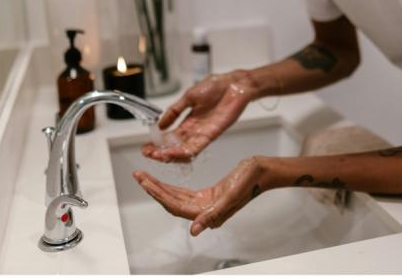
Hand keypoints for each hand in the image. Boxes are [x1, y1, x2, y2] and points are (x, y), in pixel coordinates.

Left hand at [133, 157, 265, 235]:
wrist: (262, 172)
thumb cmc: (251, 180)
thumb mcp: (232, 195)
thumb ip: (213, 214)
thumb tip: (195, 230)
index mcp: (209, 212)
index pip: (175, 206)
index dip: (158, 194)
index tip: (145, 182)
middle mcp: (205, 211)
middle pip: (172, 202)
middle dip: (153, 189)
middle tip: (138, 175)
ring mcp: (206, 203)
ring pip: (176, 197)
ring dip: (160, 187)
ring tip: (145, 176)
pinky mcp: (209, 195)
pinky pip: (184, 193)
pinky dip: (172, 186)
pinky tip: (163, 182)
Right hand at [142, 70, 257, 162]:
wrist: (234, 84)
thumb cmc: (216, 87)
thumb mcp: (189, 97)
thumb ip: (174, 111)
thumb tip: (159, 125)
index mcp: (188, 121)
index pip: (170, 137)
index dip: (157, 143)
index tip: (145, 146)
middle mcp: (194, 131)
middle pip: (175, 147)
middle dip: (160, 152)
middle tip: (147, 153)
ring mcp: (203, 134)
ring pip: (184, 151)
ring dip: (169, 154)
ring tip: (156, 155)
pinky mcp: (211, 135)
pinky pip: (196, 147)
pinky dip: (183, 152)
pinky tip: (171, 153)